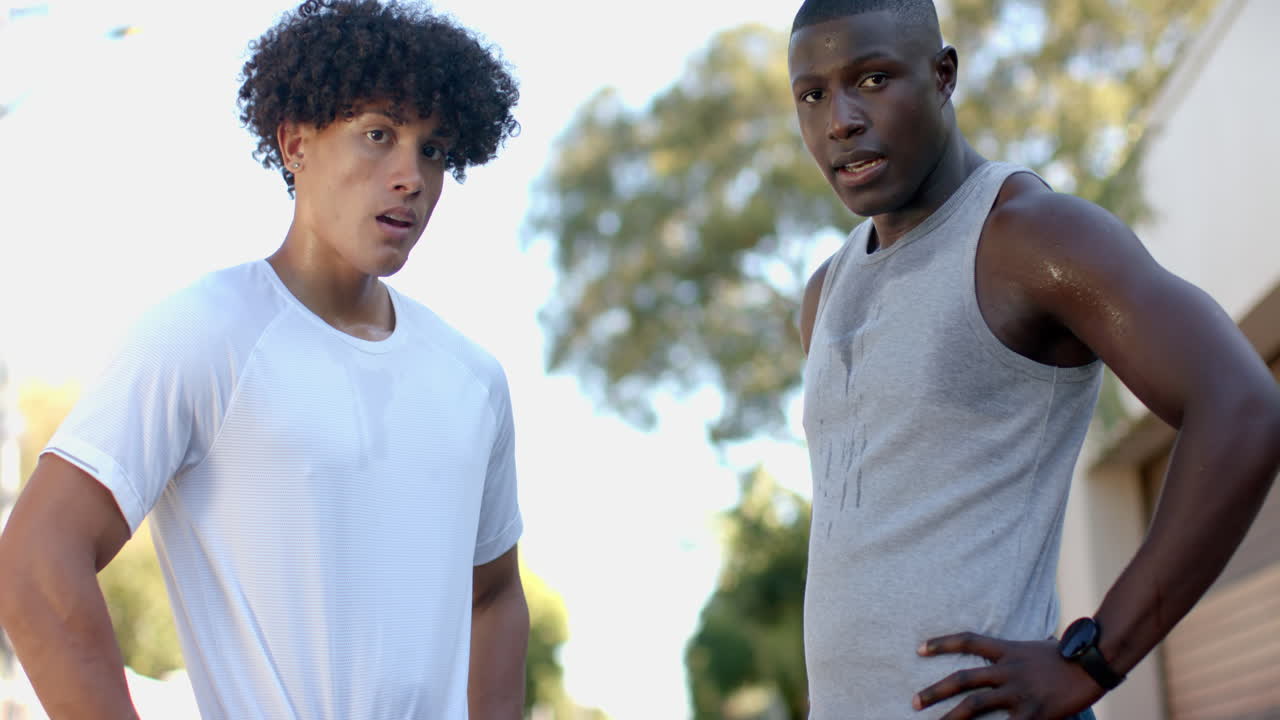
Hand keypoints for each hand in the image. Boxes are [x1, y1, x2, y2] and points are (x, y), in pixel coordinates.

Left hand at [912, 632, 1102, 718]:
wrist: (1093, 664)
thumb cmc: (1066, 656)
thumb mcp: (1035, 647)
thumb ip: (1016, 655)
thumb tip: (1010, 657)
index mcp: (1007, 650)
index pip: (967, 641)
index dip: (941, 644)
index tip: (918, 649)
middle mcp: (1007, 669)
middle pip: (962, 679)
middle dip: (935, 691)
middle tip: (914, 702)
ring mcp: (1018, 692)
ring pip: (975, 704)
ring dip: (952, 717)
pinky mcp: (1033, 713)